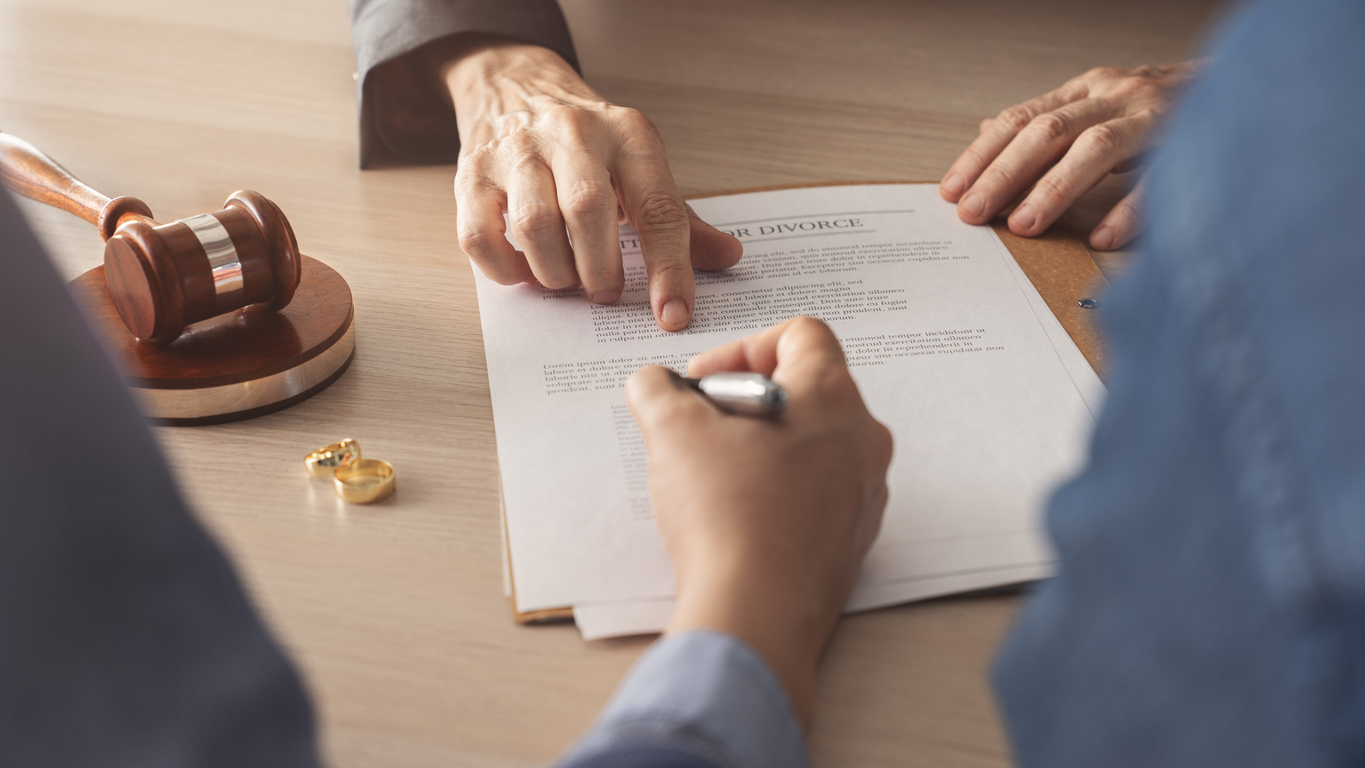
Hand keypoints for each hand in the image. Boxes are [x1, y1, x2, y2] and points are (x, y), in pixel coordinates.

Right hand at [440, 38, 741, 330]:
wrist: (514, 83)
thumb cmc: (586, 140)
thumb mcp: (639, 165)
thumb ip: (678, 217)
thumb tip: (728, 257)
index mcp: (628, 135)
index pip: (657, 207)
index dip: (669, 268)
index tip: (673, 315)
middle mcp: (574, 134)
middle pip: (587, 212)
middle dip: (600, 270)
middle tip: (606, 292)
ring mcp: (518, 151)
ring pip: (534, 227)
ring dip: (555, 272)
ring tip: (567, 279)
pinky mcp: (473, 173)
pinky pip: (480, 237)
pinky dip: (506, 269)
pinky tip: (525, 269)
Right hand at [625, 318, 893, 721]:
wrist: (756, 612)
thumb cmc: (729, 517)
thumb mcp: (672, 430)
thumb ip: (658, 389)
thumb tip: (655, 385)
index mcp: (831, 396)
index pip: (800, 334)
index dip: (743, 348)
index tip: (706, 381)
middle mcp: (863, 438)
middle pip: (808, 389)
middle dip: (748, 400)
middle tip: (704, 426)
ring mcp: (866, 491)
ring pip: (815, 444)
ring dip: (766, 446)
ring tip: (716, 474)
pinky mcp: (855, 538)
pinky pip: (820, 494)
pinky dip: (781, 491)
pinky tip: (739, 516)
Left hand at [940, 61, 1202, 249]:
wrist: (1249, 87)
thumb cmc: (1163, 108)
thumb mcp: (1099, 105)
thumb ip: (1048, 121)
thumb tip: (988, 131)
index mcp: (1088, 91)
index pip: (1021, 121)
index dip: (982, 156)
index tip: (951, 193)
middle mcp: (1116, 96)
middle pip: (1047, 133)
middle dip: (1003, 175)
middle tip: (973, 214)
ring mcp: (1155, 117)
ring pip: (1095, 149)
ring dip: (1054, 190)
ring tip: (1023, 226)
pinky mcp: (1194, 142)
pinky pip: (1159, 179)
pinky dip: (1129, 209)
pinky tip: (1102, 238)